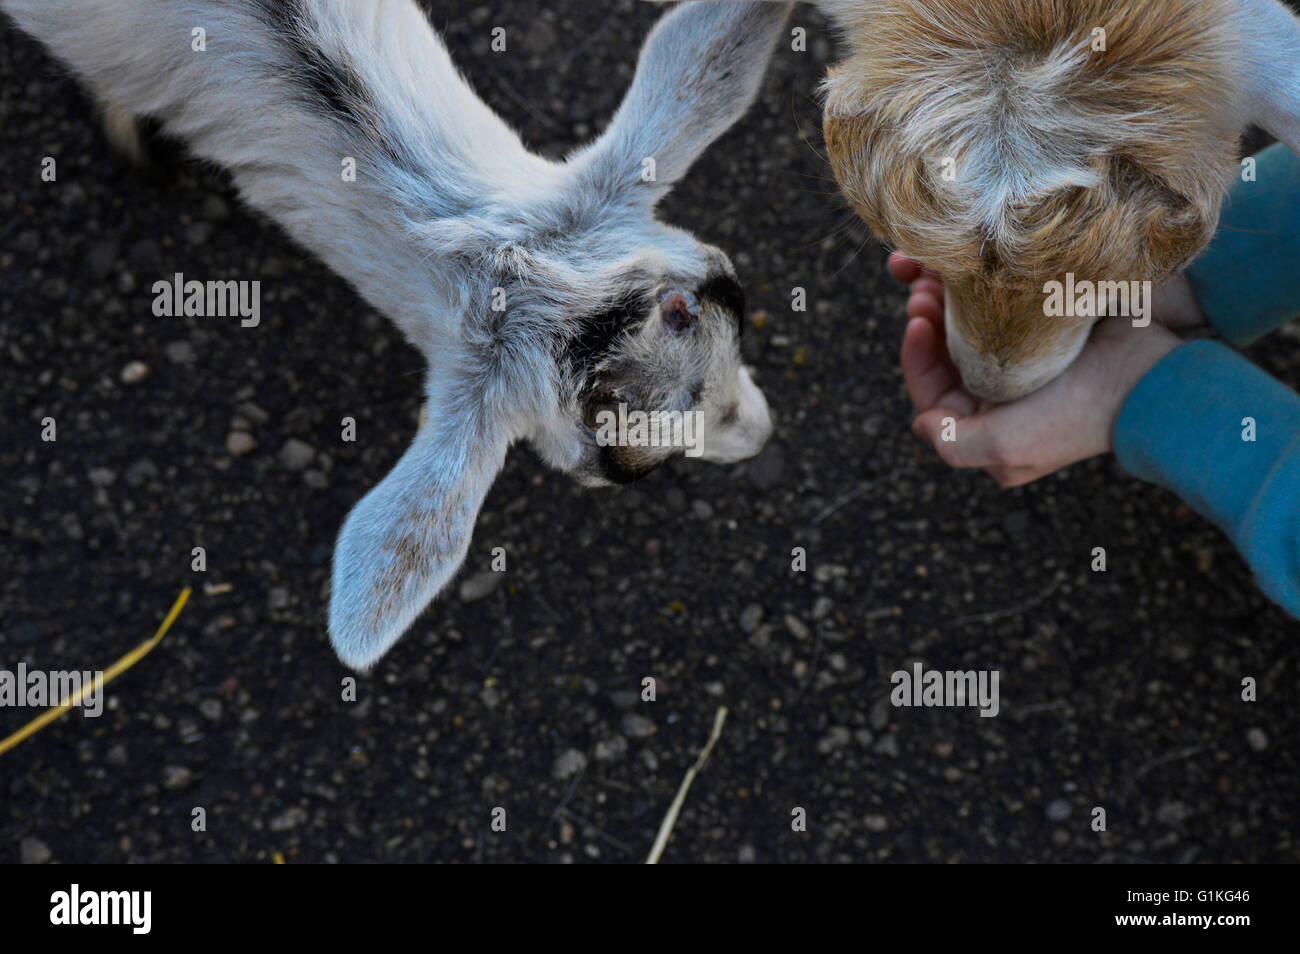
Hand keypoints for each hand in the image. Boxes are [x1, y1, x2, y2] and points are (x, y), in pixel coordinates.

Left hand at [890, 252, 1188, 486]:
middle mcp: (1004, 393)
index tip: (916, 320)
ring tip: (934, 274)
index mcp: (991, 426)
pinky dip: (973, 282)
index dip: (916, 357)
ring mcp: (1026, 355)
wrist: (1155, 370)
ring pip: (965, 322)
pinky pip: (996, 298)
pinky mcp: (1045, 320)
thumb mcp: (1009, 447)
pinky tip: (962, 265)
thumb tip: (920, 421)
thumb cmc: (1079, 413)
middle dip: (927, 319)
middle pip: (946, 353)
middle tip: (923, 291)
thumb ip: (955, 444)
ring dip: (944, 297)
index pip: (934, 392)